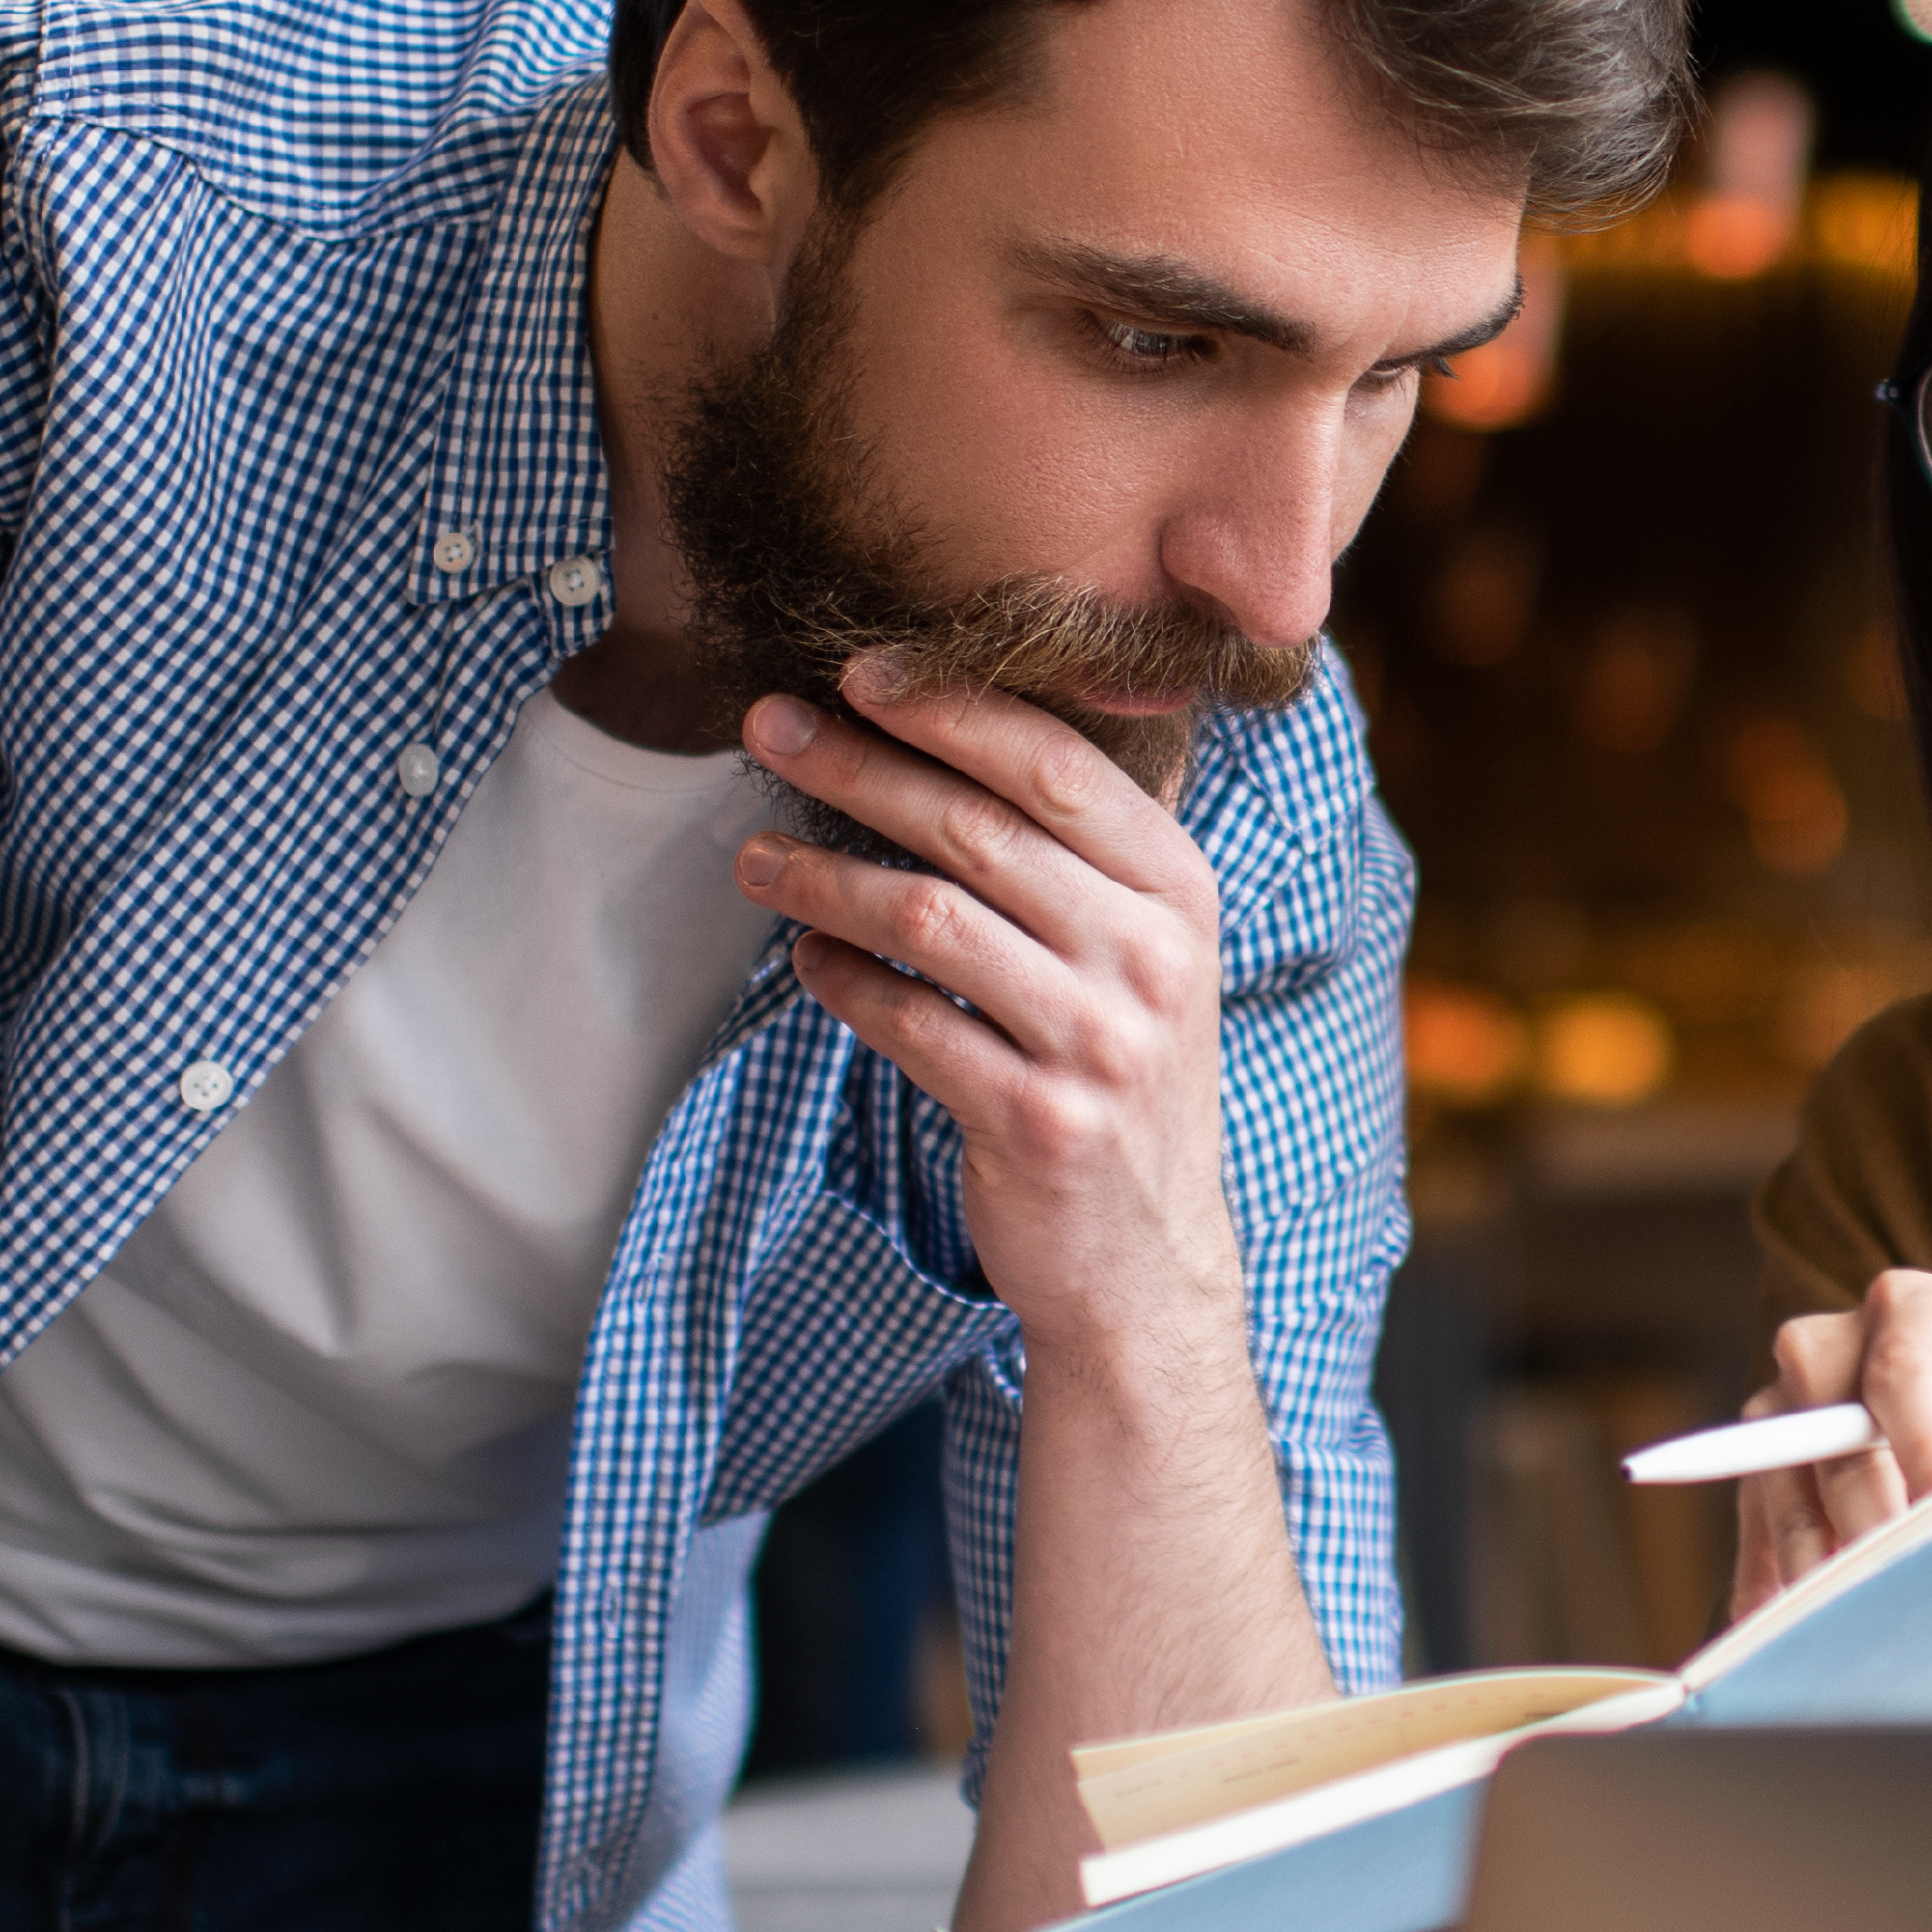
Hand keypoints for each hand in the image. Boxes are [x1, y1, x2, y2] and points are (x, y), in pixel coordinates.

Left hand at [739, 664, 1244, 1369]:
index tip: (855, 674)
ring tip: (752, 857)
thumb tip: (946, 731)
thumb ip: (1080, 853)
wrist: (1150, 1258)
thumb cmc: (1119, 1076)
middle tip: (766, 729)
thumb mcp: (1141, 953)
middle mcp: (1153, 957)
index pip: (1057, 765)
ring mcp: (1101, 1044)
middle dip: (857, 768)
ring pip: (929, 919)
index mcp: (1179, 890)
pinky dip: (844, 984)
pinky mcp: (1039, 1121)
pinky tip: (806, 960)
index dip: (951, 708)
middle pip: (977, 829)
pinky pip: (911, 1025)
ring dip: (824, 876)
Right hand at [1727, 1268, 1931, 1619]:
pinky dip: (1773, 1594)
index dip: (1927, 1445)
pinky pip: (1754, 1538)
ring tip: (1859, 1629)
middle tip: (1906, 1587)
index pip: (1906, 1372)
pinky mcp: (1753, 1471)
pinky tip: (1796, 1640)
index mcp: (1915, 1310)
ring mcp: (1778, 1408)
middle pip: (1838, 1443)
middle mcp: (1830, 1346)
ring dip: (1822, 1570)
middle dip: (1875, 1526)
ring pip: (1785, 1498)